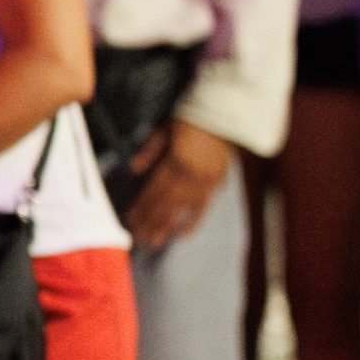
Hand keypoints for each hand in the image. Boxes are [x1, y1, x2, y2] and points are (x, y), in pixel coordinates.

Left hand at [126, 119, 233, 249]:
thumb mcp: (166, 129)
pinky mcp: (217, 184)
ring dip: (167, 226)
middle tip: (139, 238)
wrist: (227, 117)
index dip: (143, 205)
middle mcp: (190, 176)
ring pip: (182, 208)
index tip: (131, 218)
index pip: (155, 189)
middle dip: (151, 221)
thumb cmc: (193, 120)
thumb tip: (134, 168)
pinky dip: (194, 221)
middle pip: (166, 203)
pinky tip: (183, 235)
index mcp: (176, 161)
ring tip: (155, 241)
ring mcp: (205, 181)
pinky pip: (205, 207)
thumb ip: (150, 149)